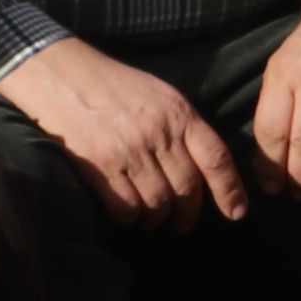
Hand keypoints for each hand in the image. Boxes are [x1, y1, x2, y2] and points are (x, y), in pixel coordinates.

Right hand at [0, 36, 247, 229]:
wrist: (64, 77)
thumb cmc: (114, 86)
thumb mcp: (159, 95)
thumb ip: (183, 127)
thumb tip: (203, 167)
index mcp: (179, 114)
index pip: (216, 158)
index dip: (229, 190)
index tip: (237, 213)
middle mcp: (158, 134)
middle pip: (187, 188)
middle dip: (188, 214)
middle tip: (183, 223)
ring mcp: (129, 152)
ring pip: (158, 203)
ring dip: (157, 219)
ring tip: (153, 220)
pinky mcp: (100, 167)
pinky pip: (126, 207)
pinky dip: (130, 217)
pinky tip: (129, 214)